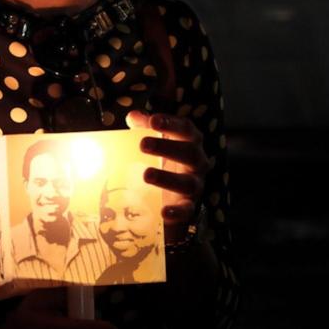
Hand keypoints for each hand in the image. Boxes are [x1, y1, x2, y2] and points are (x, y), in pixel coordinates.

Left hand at [126, 110, 209, 242]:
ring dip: (167, 178)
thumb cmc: (166, 158)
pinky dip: (177, 212)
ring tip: (146, 175)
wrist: (176, 193)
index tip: (153, 121)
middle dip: (167, 147)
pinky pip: (188, 210)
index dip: (171, 123)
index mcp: (190, 142)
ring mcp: (195, 185)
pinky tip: (164, 212)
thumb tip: (132, 116)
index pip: (185, 128)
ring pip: (188, 182)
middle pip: (189, 152)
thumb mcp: (157, 140)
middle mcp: (197, 162)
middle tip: (143, 144)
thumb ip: (144, 126)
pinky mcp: (189, 206)